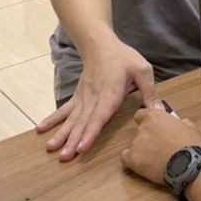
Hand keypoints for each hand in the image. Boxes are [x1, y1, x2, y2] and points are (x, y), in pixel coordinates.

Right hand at [36, 38, 158, 160]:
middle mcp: (93, 97)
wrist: (99, 43)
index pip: (99, 115)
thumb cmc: (123, 57)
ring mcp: (83, 97)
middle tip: (64, 157)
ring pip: (71, 118)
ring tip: (51, 148)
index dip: (91, 132)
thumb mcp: (142, 69)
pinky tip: (42, 130)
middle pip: (82, 122)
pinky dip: (53, 120)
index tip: (82, 146)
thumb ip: (149, 91)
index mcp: (110, 92)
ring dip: (61, 134)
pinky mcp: (78, 97)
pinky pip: (64, 110)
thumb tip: (159, 112)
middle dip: (73, 140)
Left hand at [121, 109, 200, 186]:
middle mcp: (143, 128)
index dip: (147, 121)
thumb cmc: (191, 146)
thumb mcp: (190, 127)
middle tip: (160, 146)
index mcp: (155, 117)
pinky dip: (132, 161)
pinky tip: (143, 165)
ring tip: (157, 160)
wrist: (188, 165)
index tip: (153, 127)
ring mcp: (136, 144)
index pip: (141, 114)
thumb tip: (180, 124)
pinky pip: (126, 158)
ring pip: (135, 146)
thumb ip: (180, 123)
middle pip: (139, 131)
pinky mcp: (133, 159)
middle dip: (148, 138)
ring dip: (143, 151)